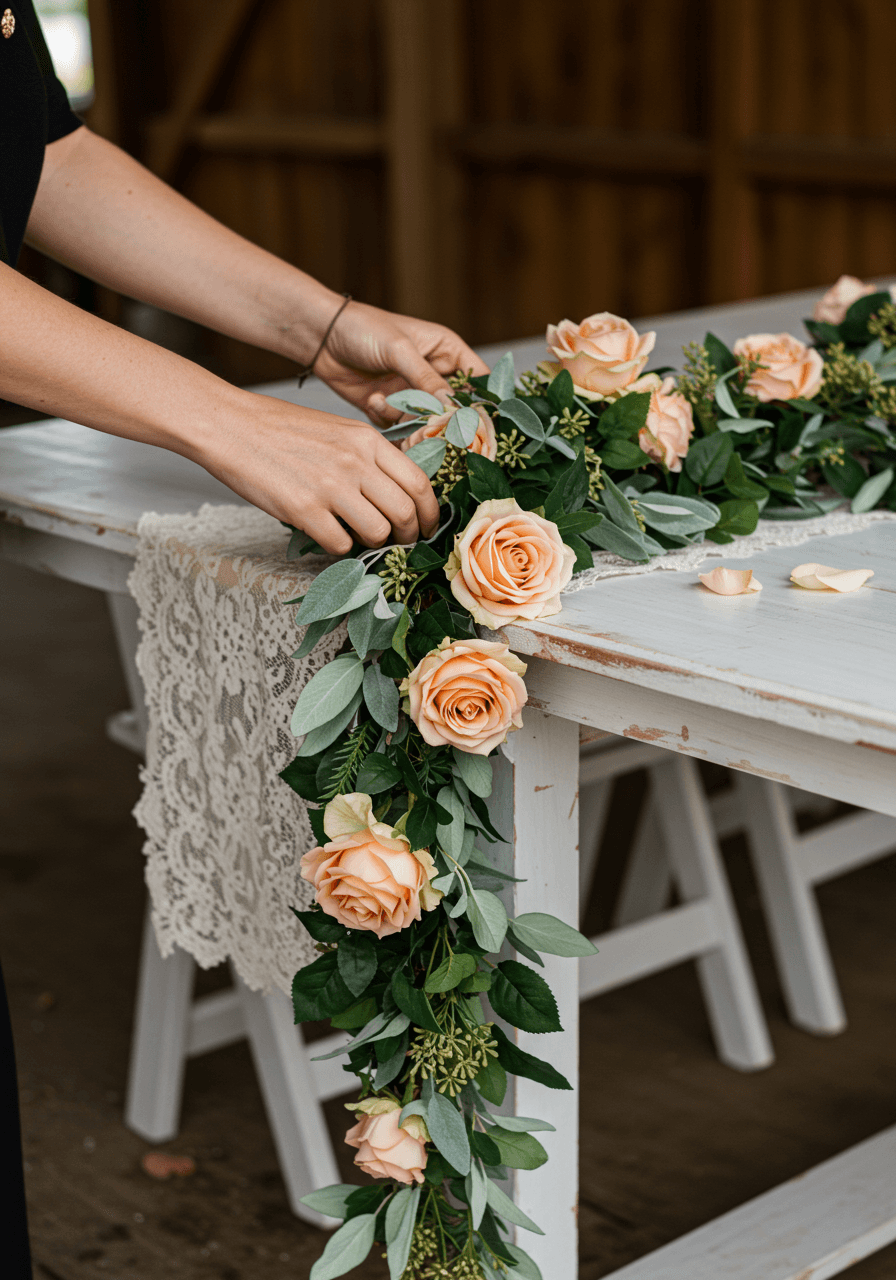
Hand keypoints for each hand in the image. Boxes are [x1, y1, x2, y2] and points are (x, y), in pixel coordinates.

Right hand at [201, 393, 439, 554]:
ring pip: (377, 533)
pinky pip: (339, 544)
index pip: (419, 483)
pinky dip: (338, 547)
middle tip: (399, 542)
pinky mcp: (303, 510)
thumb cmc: (281, 429)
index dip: (430, 513)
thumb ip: (369, 458)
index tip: (427, 526)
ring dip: (372, 543)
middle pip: (405, 513)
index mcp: (367, 440)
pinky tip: (326, 533)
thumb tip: (396, 495)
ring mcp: (330, 486)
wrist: (229, 425)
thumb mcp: (337, 430)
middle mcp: (354, 462)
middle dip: (408, 536)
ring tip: (356, 535)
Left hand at [312, 301, 490, 426]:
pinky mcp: (392, 409)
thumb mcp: (399, 350)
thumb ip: (426, 380)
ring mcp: (413, 394)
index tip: (477, 420)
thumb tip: (452, 407)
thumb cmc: (363, 329)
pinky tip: (372, 399)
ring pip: (425, 422)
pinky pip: (400, 428)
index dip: (481, 402)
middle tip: (428, 424)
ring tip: (384, 401)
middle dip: (440, 419)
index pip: (478, 380)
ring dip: (406, 418)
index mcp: (446, 352)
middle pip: (454, 409)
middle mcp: (434, 375)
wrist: (322, 338)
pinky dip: (386, 418)